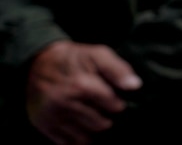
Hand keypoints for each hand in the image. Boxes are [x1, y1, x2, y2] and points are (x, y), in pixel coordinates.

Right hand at [25, 41, 141, 144]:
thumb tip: (135, 86)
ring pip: (85, 138)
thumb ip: (118, 69)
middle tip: (105, 110)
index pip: (113, 106)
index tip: (116, 100)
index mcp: (81, 85)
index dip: (118, 104)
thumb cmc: (74, 58)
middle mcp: (64, 104)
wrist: (37, 63)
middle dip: (107, 118)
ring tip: (95, 118)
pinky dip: (78, 138)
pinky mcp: (44, 126)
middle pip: (101, 124)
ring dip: (93, 130)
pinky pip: (67, 143)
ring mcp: (52, 117)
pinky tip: (82, 126)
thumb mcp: (97, 54)